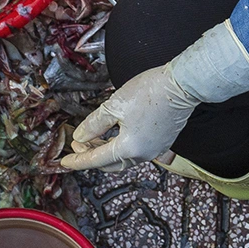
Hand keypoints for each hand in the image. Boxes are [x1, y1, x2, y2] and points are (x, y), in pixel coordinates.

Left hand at [59, 64, 203, 170]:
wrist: (183, 84)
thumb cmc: (151, 91)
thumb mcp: (115, 105)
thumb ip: (94, 124)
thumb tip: (82, 136)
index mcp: (129, 148)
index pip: (96, 159)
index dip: (78, 160)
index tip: (65, 161)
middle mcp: (143, 154)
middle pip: (111, 164)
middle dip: (92, 155)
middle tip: (80, 143)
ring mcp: (156, 149)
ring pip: (125, 158)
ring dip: (107, 151)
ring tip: (96, 137)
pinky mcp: (164, 141)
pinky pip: (137, 151)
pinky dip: (122, 147)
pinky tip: (117, 133)